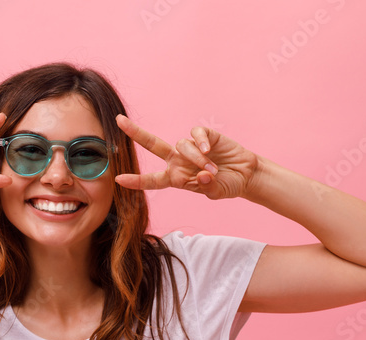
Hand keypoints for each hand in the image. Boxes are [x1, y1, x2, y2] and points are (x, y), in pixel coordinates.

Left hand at [114, 115, 258, 199]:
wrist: (246, 174)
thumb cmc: (228, 185)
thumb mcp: (217, 192)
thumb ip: (208, 186)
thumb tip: (203, 174)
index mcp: (176, 178)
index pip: (152, 180)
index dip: (136, 180)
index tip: (119, 179)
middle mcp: (178, 161)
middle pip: (153, 145)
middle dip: (136, 133)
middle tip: (119, 121)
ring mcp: (190, 147)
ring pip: (182, 145)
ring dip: (196, 158)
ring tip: (213, 168)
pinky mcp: (204, 136)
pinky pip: (196, 134)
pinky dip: (202, 143)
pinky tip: (211, 151)